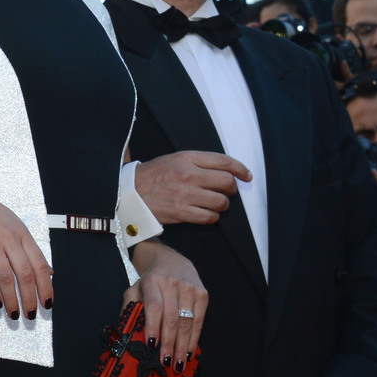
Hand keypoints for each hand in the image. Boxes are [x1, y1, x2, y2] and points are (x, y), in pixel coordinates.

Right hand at [0, 175, 49, 317]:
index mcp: (23, 233)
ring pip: (5, 276)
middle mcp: (9, 237)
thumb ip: (30, 249)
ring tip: (14, 314)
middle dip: (30, 297)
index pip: (40, 264)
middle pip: (24, 273)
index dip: (46, 286)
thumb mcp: (15, 226)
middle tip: (31, 314)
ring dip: (11, 299)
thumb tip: (49, 273)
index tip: (47, 304)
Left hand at [125, 240, 207, 363]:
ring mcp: (189, 289)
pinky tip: (188, 352)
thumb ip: (130, 308)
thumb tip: (126, 334)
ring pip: (187, 322)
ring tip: (178, 364)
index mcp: (152, 282)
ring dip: (182, 346)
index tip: (151, 345)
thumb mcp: (135, 289)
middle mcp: (172, 284)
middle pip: (172, 318)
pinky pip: (199, 320)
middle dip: (169, 344)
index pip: (154, 307)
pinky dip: (193, 339)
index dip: (153, 327)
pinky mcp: (203, 294)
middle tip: (165, 363)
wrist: (171, 260)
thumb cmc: (150, 281)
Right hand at [135, 151, 251, 224]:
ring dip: (221, 205)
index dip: (240, 169)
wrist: (130, 192)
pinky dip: (211, 217)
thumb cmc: (154, 176)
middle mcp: (188, 175)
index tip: (246, 175)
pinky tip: (205, 213)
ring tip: (213, 203)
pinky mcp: (181, 212)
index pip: (224, 161)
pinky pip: (209, 217)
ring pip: (221, 202)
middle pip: (227, 182)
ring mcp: (185, 194)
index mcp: (187, 158)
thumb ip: (199, 162)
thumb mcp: (175, 160)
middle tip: (225, 191)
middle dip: (231, 189)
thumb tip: (227, 170)